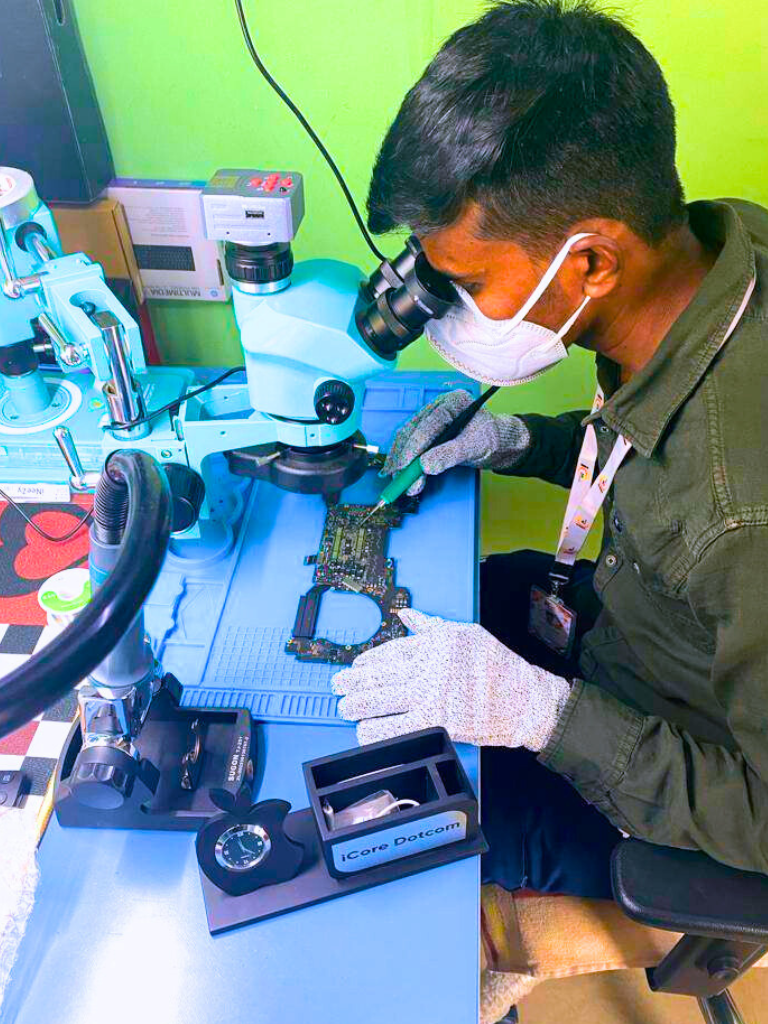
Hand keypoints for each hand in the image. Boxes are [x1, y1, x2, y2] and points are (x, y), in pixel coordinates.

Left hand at [332, 608, 570, 749]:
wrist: (524, 699)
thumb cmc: (498, 666)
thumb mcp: (466, 633)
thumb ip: (431, 626)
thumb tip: (405, 614)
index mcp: (434, 643)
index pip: (391, 650)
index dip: (369, 660)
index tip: (356, 665)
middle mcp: (429, 666)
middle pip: (380, 674)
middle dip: (354, 681)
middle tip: (337, 685)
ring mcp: (431, 694)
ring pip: (383, 699)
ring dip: (359, 704)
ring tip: (344, 706)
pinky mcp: (436, 720)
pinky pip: (397, 727)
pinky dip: (377, 730)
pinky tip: (363, 731)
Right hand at [382, 389, 530, 494]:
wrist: (498, 443)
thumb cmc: (491, 439)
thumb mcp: (473, 447)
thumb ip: (450, 455)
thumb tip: (425, 466)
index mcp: (452, 403)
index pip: (428, 424)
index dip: (414, 447)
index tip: (406, 466)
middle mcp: (438, 407)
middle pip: (412, 430)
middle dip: (404, 456)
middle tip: (400, 478)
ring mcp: (431, 418)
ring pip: (408, 437)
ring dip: (401, 459)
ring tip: (398, 480)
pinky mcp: (428, 431)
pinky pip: (411, 443)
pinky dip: (405, 458)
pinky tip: (400, 471)